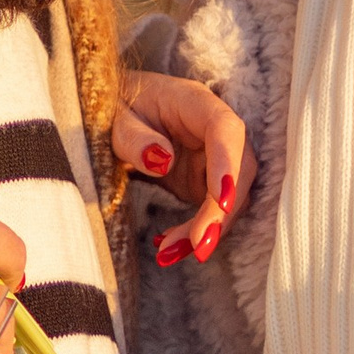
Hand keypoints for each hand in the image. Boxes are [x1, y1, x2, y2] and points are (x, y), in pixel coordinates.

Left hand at [115, 71, 255, 271]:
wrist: (115, 111)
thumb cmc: (114, 107)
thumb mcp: (114, 121)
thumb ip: (135, 139)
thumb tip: (164, 160)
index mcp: (195, 102)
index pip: (225, 130)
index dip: (229, 165)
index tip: (220, 203)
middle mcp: (214, 129)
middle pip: (239, 169)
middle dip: (222, 212)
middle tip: (197, 247)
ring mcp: (213, 155)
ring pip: (231, 195)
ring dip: (209, 227)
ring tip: (169, 252)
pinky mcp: (206, 179)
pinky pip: (214, 209)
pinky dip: (196, 230)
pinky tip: (169, 245)